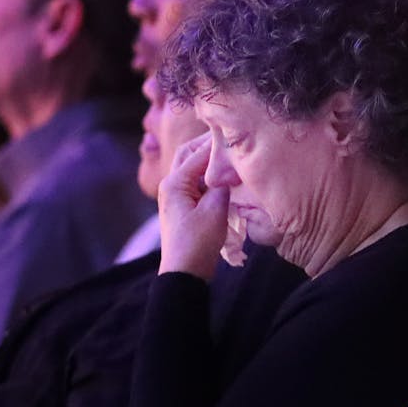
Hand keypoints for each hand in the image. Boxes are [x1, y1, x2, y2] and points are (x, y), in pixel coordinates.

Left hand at [158, 133, 228, 279]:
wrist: (185, 273)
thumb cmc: (197, 243)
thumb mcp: (215, 211)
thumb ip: (222, 185)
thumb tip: (230, 169)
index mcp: (175, 183)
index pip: (199, 153)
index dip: (218, 143)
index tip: (236, 133)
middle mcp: (171, 185)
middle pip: (189, 154)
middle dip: (208, 145)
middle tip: (230, 140)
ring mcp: (176, 196)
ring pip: (192, 168)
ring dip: (209, 161)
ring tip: (230, 156)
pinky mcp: (184, 207)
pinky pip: (196, 183)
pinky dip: (209, 177)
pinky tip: (225, 178)